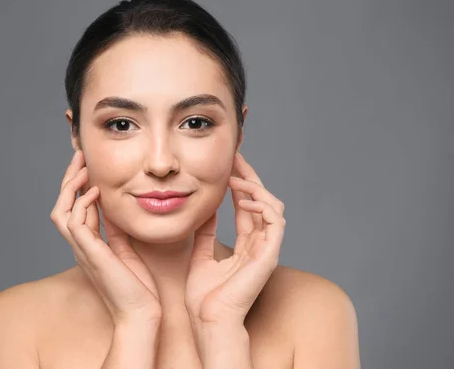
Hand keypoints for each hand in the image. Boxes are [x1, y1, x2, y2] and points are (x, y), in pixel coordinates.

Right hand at [50, 150, 161, 325]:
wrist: (139, 313)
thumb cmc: (136, 287)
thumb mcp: (124, 249)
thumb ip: (114, 229)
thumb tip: (112, 207)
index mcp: (88, 245)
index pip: (73, 209)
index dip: (76, 187)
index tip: (86, 165)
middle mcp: (80, 246)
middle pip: (61, 207)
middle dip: (68, 180)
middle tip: (79, 157)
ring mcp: (83, 251)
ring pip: (61, 213)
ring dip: (70, 188)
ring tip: (83, 169)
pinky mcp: (91, 255)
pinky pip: (76, 225)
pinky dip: (82, 205)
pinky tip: (95, 193)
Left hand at [185, 151, 285, 327]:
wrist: (208, 319)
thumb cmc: (204, 296)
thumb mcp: (200, 255)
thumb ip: (206, 234)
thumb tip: (205, 211)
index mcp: (246, 244)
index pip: (247, 206)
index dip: (240, 184)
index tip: (228, 165)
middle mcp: (260, 244)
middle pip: (262, 201)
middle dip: (250, 177)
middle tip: (236, 158)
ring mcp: (267, 249)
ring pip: (273, 206)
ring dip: (255, 188)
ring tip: (235, 179)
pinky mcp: (269, 255)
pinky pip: (275, 222)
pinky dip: (262, 206)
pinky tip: (242, 199)